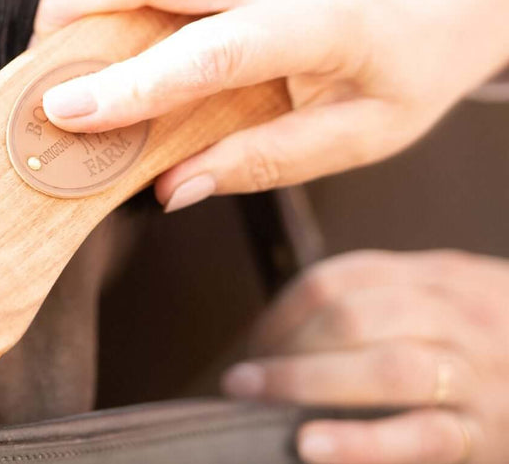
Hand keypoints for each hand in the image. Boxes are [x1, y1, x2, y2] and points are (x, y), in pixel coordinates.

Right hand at [32, 0, 508, 210]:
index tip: (65, 110)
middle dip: (74, 5)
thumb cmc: (404, 70)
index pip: (212, 53)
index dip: (131, 84)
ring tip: (69, 51)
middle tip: (36, 67)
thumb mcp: (361, 136)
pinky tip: (117, 19)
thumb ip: (266, 161)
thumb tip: (171, 187)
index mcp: (324, 21)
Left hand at [220, 250, 508, 463]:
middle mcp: (460, 317)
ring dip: (308, 383)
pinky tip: (311, 446)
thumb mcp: (447, 305)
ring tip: (257, 403)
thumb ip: (382, 304)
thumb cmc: (488, 348)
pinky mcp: (487, 436)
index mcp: (438, 278)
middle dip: (286, 349)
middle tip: (240, 382)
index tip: (251, 346)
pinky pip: (421, 436)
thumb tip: (278, 338)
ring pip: (388, 369)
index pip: (339, 279)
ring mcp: (477, 377)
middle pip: (355, 317)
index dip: (283, 313)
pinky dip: (361, 442)